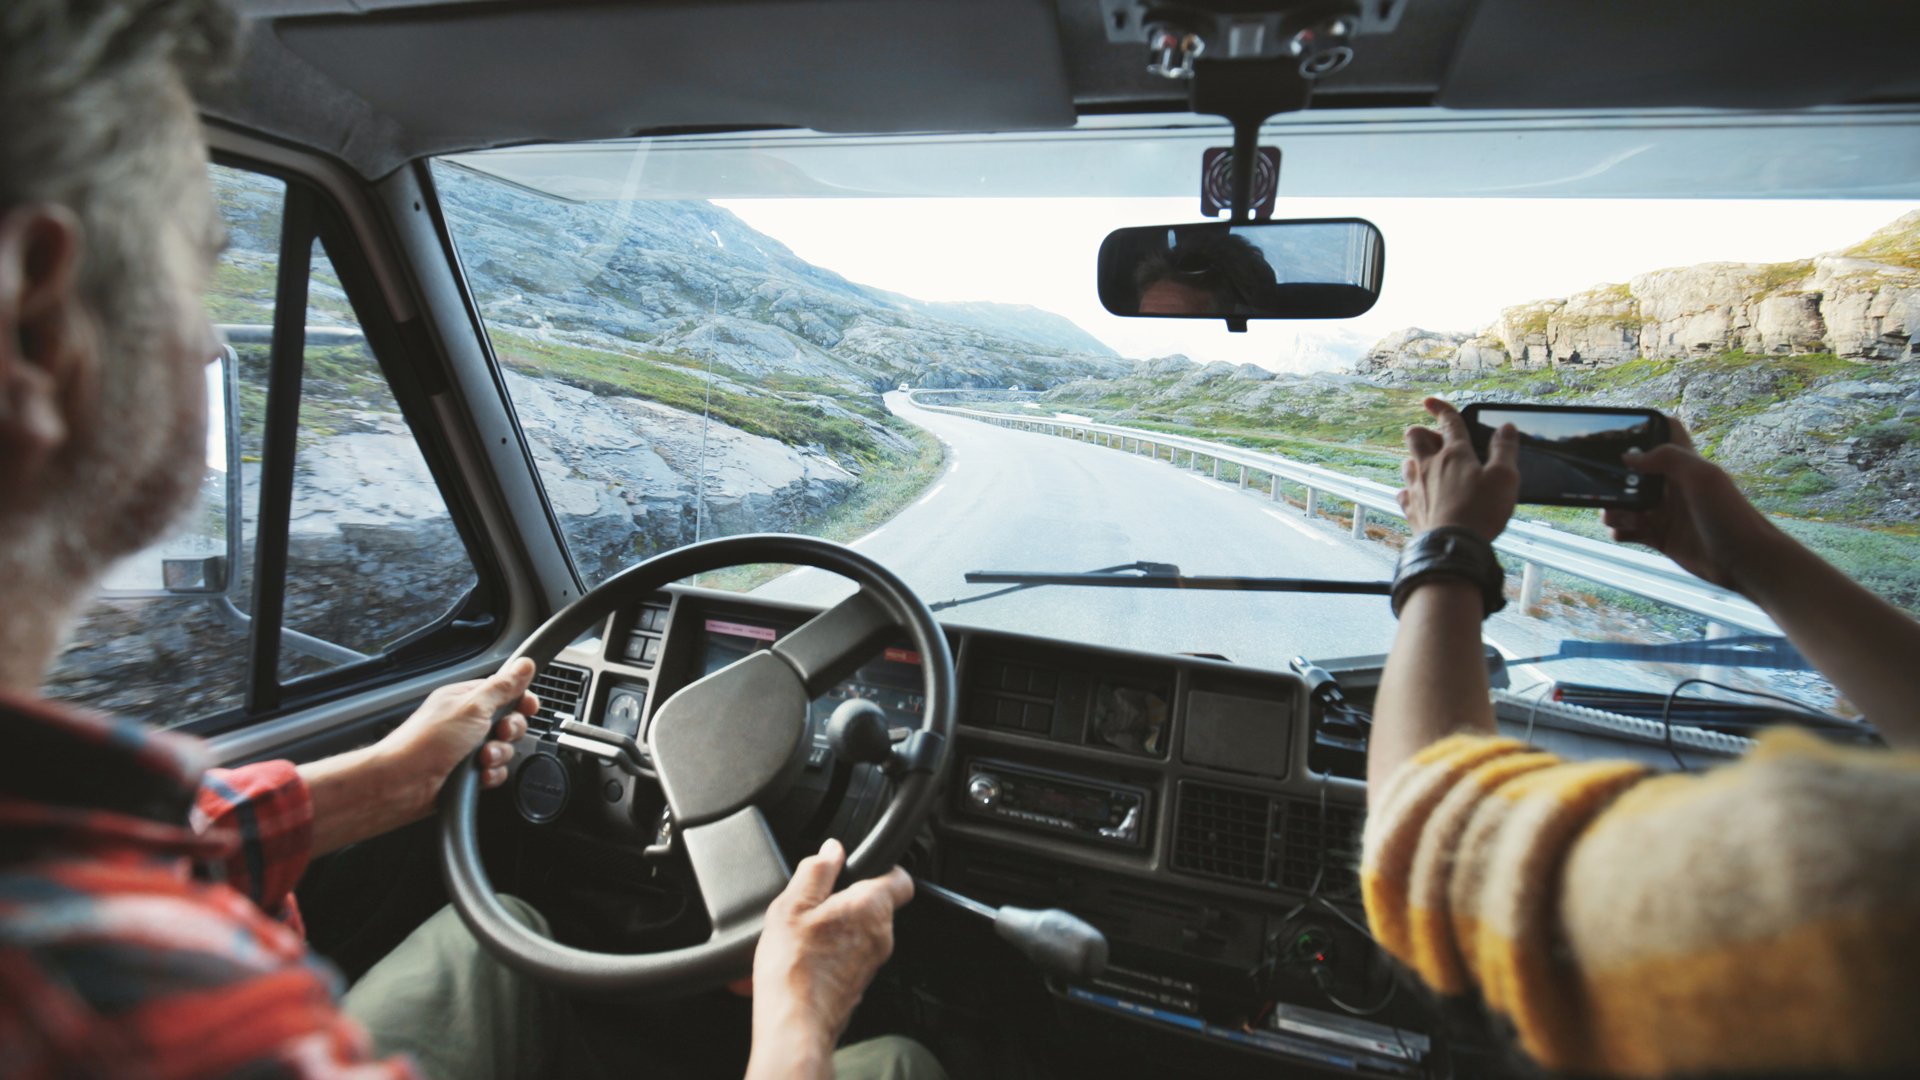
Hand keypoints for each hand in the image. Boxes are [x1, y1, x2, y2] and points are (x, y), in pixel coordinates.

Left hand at [376, 657, 537, 810]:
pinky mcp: (468, 773)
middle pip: (510, 721)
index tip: (527, 707)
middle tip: (499, 732)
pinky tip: (478, 776)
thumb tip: (524, 665)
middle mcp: (467, 722)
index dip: (520, 700)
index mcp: (465, 699)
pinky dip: (491, 775)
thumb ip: (502, 687)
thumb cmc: (426, 742)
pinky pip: (495, 772)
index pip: (505, 692)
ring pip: (504, 749)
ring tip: (481, 758)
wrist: (401, 784)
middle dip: (510, 731)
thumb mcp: (472, 707)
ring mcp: (467, 749)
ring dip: (498, 755)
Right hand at [746, 839, 913, 1077]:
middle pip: (874, 904)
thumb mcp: (793, 905)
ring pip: (860, 931)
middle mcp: (882, 935)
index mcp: (871, 906)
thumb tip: (832, 849)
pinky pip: (850, 956)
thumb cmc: (794, 968)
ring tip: (802, 934)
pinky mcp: (859, 983)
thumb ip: (816, 870)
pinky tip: (803, 957)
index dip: (882, 866)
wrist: (794, 1024)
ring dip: (836, 927)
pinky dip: (831, 952)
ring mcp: (872, 962)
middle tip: (813, 903)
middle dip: (846, 899)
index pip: (900, 877)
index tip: (858, 866)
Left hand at [1397, 397, 1519, 540]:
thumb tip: (1506, 427)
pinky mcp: (1411, 510)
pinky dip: (1410, 490)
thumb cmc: (1481, 511)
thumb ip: (1505, 449)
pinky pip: (1404, 493)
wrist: (1452, 547)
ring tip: (1429, 466)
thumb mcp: (1504, 477)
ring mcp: (1417, 488)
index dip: (1441, 408)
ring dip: (1416, 460)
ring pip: (1407, 463)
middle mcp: (1430, 466)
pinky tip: (1417, 494)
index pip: (1448, 422)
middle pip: (1415, 437)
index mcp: (1455, 454)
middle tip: (1434, 438)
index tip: (1430, 401)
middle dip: (1421, 432)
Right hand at [1601, 417, 1783, 593]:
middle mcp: (1671, 486)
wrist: (1745, 562)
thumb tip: (1630, 457)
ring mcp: (1664, 513)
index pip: (1663, 434)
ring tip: (1615, 515)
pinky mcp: (1660, 537)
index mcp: (1684, 465)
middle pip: (1633, 473)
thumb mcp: (1702, 476)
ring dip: (1613, 508)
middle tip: (1602, 487)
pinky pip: (1629, 530)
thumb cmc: (1730, 515)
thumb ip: (1668, 458)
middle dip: (1614, 478)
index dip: (1642, 430)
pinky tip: (1622, 532)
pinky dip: (1619, 530)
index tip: (1615, 435)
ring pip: (1626, 503)